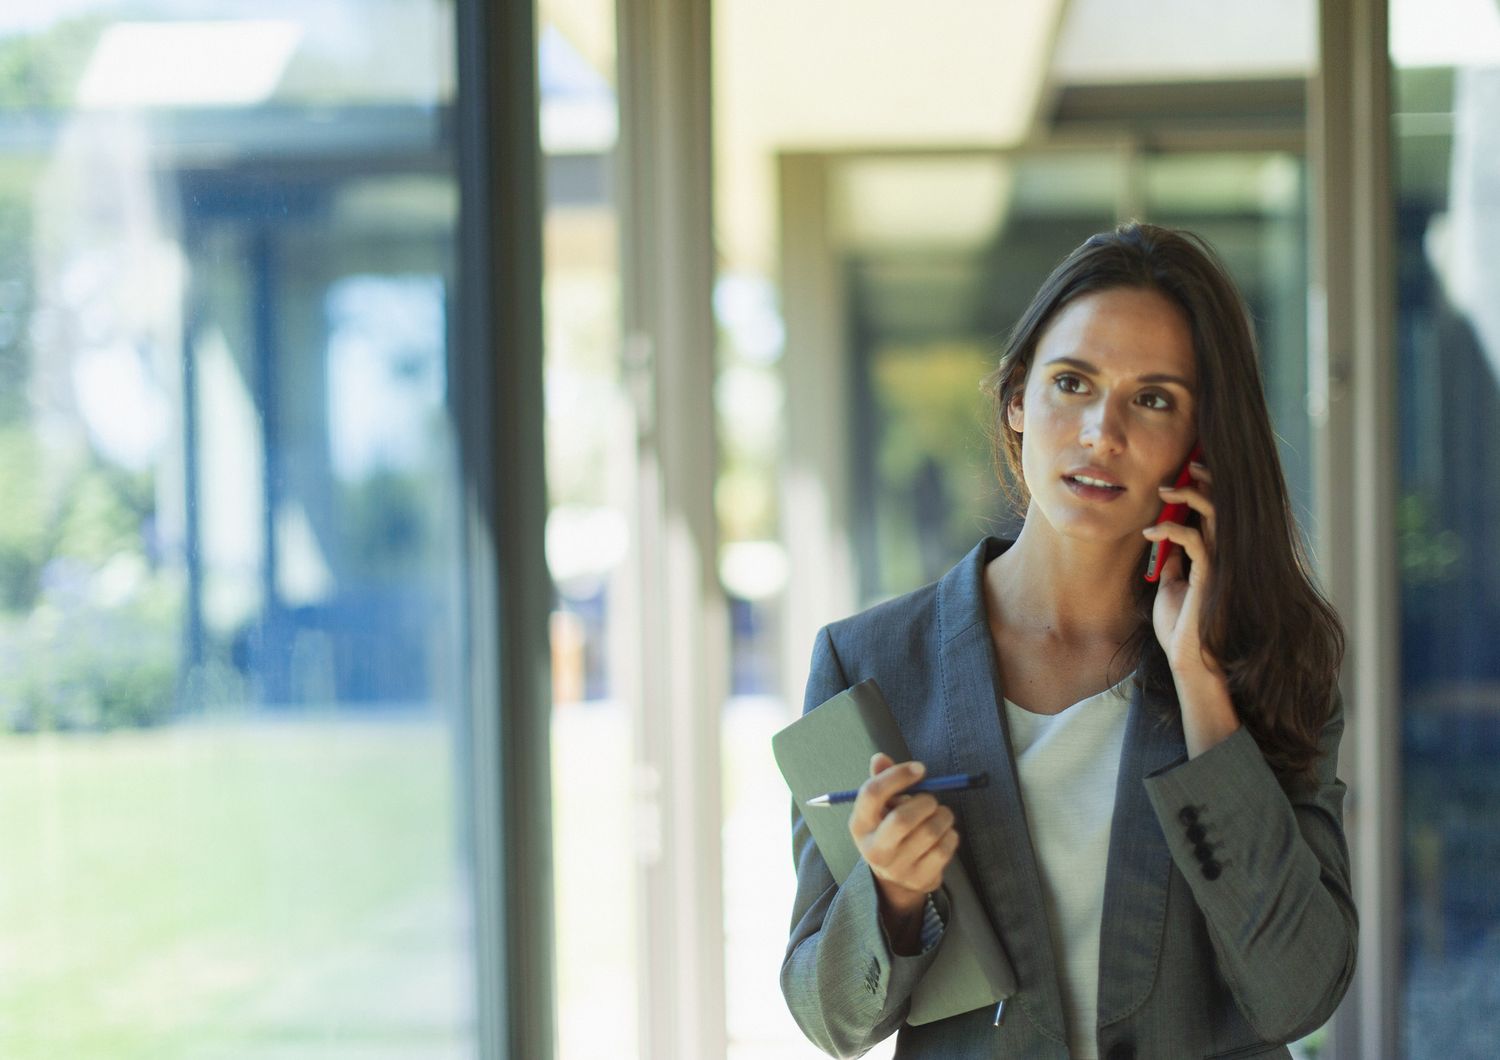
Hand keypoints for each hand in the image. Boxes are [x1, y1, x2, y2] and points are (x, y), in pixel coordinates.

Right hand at [848, 753, 959, 922]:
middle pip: (902, 819)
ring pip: (929, 832)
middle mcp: (874, 849)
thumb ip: (881, 780)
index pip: (873, 794)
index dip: (898, 776)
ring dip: (943, 816)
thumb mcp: (880, 808)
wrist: (894, 878)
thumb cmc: (888, 830)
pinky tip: (944, 833)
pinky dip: (951, 835)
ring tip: (940, 814)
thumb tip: (880, 758)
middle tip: (931, 800)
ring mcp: (897, 868)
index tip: (920, 769)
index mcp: (859, 825)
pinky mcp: (919, 879)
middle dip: (925, 802)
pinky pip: (944, 850)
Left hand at [1142, 460, 1223, 680]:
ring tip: (1165, 492)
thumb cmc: (1181, 626)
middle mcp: (1222, 555)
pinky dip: (1171, 530)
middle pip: (1223, 506)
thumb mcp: (1171, 586)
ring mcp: (1220, 564)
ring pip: (1215, 516)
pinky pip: (1195, 539)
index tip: (1184, 474)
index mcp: (1213, 556)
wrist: (1188, 659)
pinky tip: (1151, 534)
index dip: (1204, 489)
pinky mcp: (1212, 575)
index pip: (1214, 513)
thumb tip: (1166, 540)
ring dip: (1190, 497)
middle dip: (1206, 482)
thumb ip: (1174, 562)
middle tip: (1185, 468)